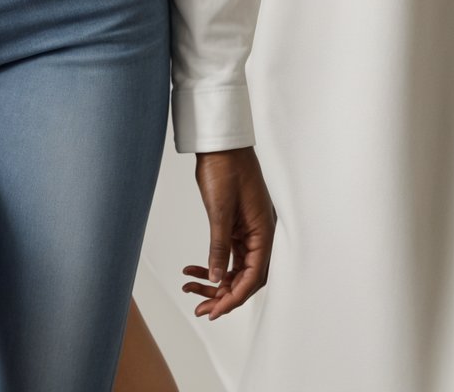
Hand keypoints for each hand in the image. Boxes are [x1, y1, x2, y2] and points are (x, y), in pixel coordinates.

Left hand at [182, 146, 276, 320]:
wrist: (220, 143)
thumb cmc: (226, 169)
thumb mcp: (220, 210)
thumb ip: (219, 246)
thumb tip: (216, 279)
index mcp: (263, 233)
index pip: (253, 277)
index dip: (235, 297)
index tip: (215, 311)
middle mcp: (259, 235)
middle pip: (244, 277)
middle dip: (223, 295)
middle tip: (200, 308)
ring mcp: (247, 231)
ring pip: (234, 268)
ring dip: (214, 282)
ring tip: (190, 290)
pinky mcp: (235, 225)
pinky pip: (226, 253)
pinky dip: (211, 264)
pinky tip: (192, 269)